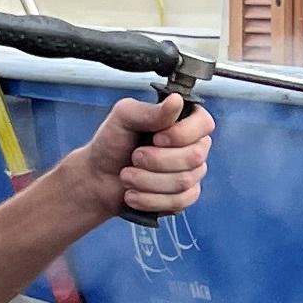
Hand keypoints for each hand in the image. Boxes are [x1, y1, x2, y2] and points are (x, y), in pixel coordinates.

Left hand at [90, 92, 213, 218]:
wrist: (98, 177)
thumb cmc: (112, 143)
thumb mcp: (123, 118)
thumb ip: (149, 110)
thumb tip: (176, 100)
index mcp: (182, 120)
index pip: (204, 124)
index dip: (182, 134)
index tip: (156, 138)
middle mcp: (192, 145)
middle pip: (194, 156)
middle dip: (157, 160)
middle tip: (134, 157)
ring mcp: (191, 172)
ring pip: (184, 181)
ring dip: (147, 181)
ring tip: (126, 176)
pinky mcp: (185, 196)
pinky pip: (179, 201)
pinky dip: (150, 199)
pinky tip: (134, 194)